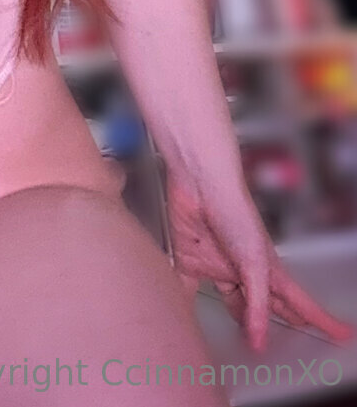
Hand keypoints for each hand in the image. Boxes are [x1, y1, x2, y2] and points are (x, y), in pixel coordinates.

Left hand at [166, 170, 354, 353]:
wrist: (200, 184)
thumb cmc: (234, 211)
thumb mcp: (253, 265)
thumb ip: (256, 305)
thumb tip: (260, 342)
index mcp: (268, 272)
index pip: (297, 302)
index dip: (318, 318)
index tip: (340, 332)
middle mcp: (245, 271)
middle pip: (264, 304)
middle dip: (276, 320)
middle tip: (286, 339)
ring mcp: (218, 266)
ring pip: (231, 300)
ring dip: (236, 317)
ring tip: (245, 336)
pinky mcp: (191, 260)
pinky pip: (188, 287)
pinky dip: (186, 301)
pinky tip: (185, 314)